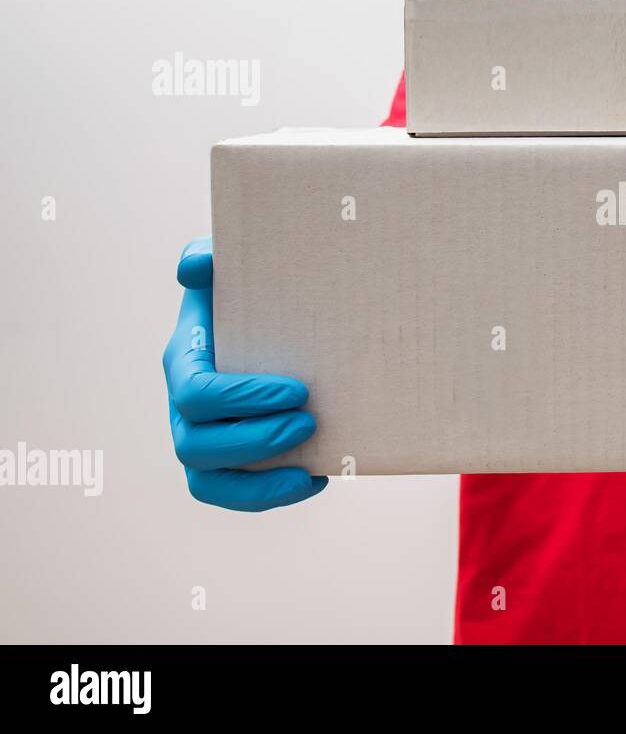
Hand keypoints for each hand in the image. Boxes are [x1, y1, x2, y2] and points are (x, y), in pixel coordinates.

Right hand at [163, 235, 326, 510]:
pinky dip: (271, 496)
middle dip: (255, 442)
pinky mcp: (226, 463)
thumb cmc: (246, 293)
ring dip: (259, 483)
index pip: (197, 395)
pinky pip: (234, 494)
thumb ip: (207, 258)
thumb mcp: (228, 267)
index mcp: (183, 362)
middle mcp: (183, 409)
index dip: (243, 400)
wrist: (267, 319)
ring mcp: (201, 440)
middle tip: (310, 421)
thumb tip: (197, 267)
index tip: (297, 389)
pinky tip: (315, 479)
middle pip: (196, 446)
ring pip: (207, 482)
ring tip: (309, 467)